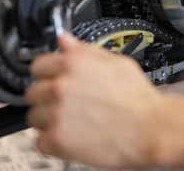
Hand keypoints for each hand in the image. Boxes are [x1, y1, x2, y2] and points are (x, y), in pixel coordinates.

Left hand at [25, 33, 163, 168]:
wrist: (151, 128)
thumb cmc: (138, 97)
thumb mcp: (116, 62)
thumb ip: (85, 51)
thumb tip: (63, 39)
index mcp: (73, 63)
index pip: (37, 65)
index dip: (48, 74)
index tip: (55, 81)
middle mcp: (60, 86)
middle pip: (32, 92)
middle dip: (47, 98)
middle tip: (67, 105)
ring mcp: (56, 114)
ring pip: (33, 118)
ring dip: (48, 121)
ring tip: (72, 123)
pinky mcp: (57, 140)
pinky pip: (40, 142)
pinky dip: (53, 142)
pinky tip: (73, 137)